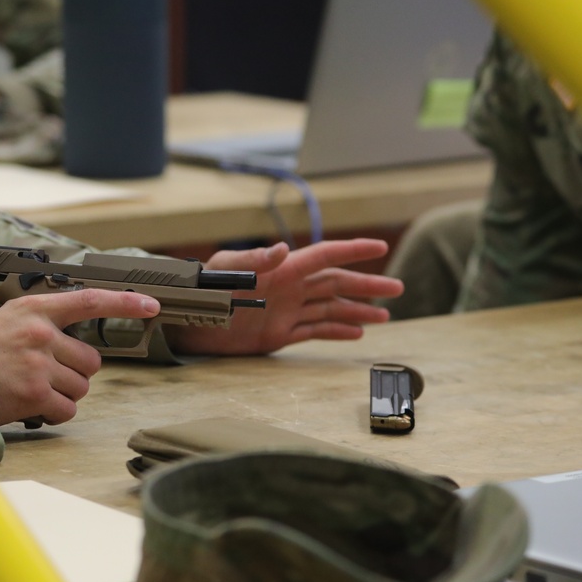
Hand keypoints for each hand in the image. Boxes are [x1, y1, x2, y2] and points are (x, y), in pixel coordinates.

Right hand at [0, 289, 159, 426]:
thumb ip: (28, 317)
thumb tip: (53, 319)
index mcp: (34, 310)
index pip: (90, 300)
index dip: (125, 303)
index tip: (151, 305)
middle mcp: (41, 333)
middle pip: (91, 360)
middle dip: (76, 373)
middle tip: (48, 376)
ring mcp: (40, 364)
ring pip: (81, 387)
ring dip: (63, 394)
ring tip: (32, 390)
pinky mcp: (36, 394)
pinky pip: (67, 409)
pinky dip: (54, 414)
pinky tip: (32, 407)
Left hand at [169, 240, 403, 355]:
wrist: (183, 327)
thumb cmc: (199, 293)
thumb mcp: (223, 274)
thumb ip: (252, 262)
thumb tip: (281, 250)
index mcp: (281, 270)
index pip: (324, 255)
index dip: (351, 250)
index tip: (379, 246)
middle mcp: (288, 288)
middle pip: (336, 283)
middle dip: (367, 285)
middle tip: (397, 288)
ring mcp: (285, 312)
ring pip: (330, 308)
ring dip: (357, 311)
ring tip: (385, 316)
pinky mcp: (278, 334)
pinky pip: (314, 330)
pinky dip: (336, 331)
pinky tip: (356, 333)